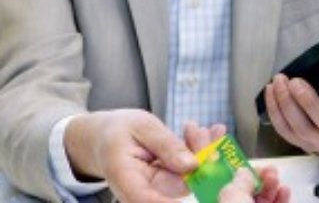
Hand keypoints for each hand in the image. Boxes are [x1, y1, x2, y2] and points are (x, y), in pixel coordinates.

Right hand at [64, 109, 217, 202]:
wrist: (105, 136)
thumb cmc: (117, 130)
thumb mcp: (141, 127)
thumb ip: (166, 145)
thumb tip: (192, 165)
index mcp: (127, 181)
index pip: (152, 200)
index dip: (181, 195)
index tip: (207, 177)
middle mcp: (143, 191)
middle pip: (180, 185)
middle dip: (201, 156)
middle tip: (207, 131)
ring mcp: (157, 188)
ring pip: (189, 177)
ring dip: (203, 151)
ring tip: (205, 128)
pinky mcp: (168, 180)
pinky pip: (189, 170)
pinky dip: (199, 150)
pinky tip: (206, 133)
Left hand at [218, 166, 289, 202]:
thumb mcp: (234, 198)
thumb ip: (239, 181)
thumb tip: (244, 171)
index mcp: (221, 202)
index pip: (226, 188)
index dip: (236, 174)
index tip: (250, 164)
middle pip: (247, 192)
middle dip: (259, 178)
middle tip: (270, 170)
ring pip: (262, 199)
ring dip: (271, 186)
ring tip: (276, 178)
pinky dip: (281, 198)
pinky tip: (285, 190)